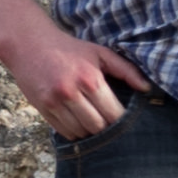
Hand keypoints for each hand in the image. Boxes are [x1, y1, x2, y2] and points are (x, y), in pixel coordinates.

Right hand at [0, 24, 148, 138]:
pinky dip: (74, 131)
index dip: (121, 119)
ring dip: (90, 131)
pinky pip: (63, 131)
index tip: (125, 118)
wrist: (30, 45)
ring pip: (80, 132)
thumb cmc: (70, 49)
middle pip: (97, 126)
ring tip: (95, 121)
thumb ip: (126, 70)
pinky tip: (79, 121)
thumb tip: (147, 88)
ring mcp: (54, 102)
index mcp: (90, 79)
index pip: (112, 112)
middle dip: (106, 127)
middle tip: (110, 121)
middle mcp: (71, 93)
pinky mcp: (41, 108)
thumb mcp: (101, 53)